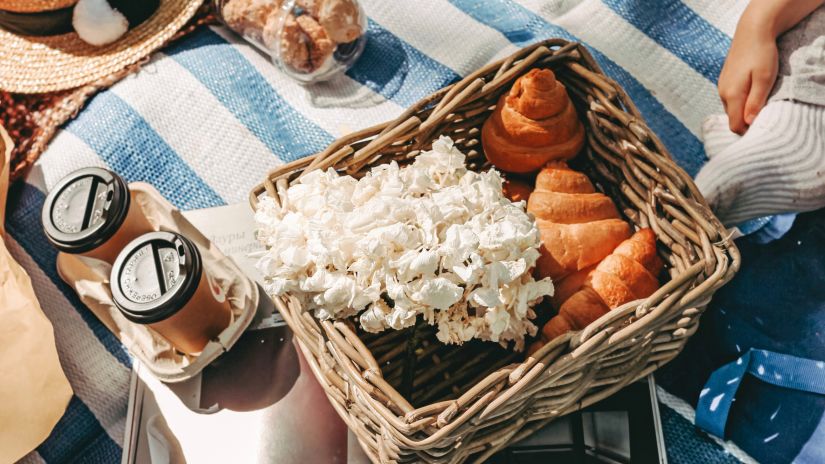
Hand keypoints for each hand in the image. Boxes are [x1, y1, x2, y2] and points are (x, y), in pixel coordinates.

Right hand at [718, 19, 777, 134]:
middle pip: (732, 118)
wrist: (751, 32)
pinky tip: (751, 90)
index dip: (747, 131)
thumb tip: (748, 123)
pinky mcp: (724, 80)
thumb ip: (755, 102)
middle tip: (764, 114)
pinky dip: (740, 101)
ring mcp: (721, 86)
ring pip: (731, 108)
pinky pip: (730, 98)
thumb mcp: (764, 79)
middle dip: (746, 121)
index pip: (735, 125)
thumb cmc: (761, 54)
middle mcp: (722, 93)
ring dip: (743, 110)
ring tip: (759, 100)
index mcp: (731, 95)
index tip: (761, 127)